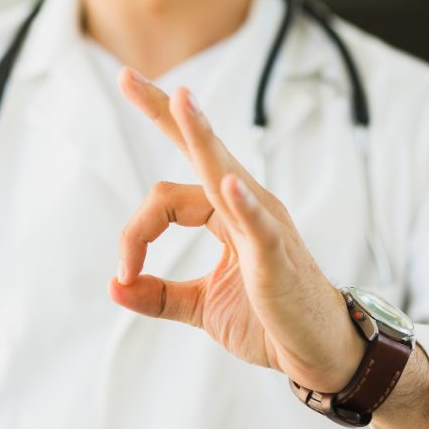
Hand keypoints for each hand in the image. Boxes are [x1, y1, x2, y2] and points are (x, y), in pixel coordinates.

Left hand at [109, 68, 365, 392]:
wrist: (314, 353)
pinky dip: (243, 204)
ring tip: (181, 100)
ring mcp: (264, 226)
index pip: (166, 197)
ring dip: (201, 138)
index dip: (134, 232)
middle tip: (126, 76)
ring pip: (225, 174)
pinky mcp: (278, 258)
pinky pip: (259, 226)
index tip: (125, 272)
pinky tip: (227, 182)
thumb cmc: (267, 320)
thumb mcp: (201, 307)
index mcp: (224, 213)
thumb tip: (113, 286)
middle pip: (200, 151)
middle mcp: (244, 206)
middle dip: (165, 112)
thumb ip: (158, 294)